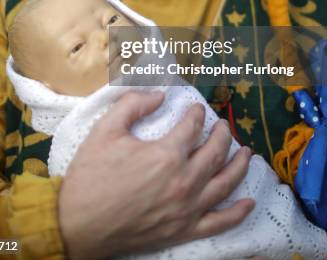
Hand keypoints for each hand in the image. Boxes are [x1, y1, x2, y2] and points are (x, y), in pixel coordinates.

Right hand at [58, 90, 253, 258]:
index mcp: (166, 155)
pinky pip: (220, 222)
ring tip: (247, 153)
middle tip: (222, 127)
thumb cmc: (91, 175)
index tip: (196, 109)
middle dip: (222, 135)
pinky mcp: (184, 231)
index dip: (196, 115)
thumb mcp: (106, 129)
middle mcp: (184, 181)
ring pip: (225, 184)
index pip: (192, 128)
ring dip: (239, 166)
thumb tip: (159, 95)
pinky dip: (238, 212)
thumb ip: (133, 104)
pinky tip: (249, 202)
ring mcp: (187, 209)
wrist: (78, 225)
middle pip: (215, 152)